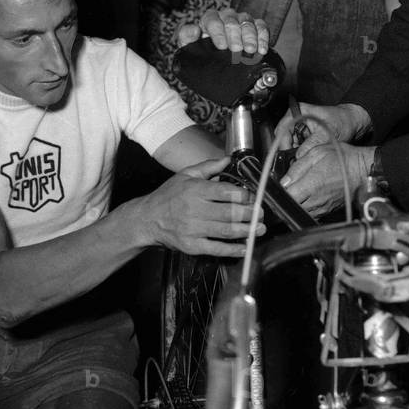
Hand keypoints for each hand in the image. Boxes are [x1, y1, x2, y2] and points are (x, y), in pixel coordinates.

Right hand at [138, 155, 263, 256]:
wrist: (146, 219)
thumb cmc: (167, 196)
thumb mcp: (185, 175)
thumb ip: (208, 167)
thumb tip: (228, 160)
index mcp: (195, 190)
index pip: (226, 192)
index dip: (245, 196)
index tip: (254, 197)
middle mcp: (195, 209)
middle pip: (230, 212)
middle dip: (251, 214)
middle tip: (262, 214)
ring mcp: (193, 229)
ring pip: (227, 231)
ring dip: (247, 231)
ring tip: (260, 229)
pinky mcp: (192, 245)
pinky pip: (216, 248)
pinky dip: (233, 249)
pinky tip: (245, 246)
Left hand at [176, 8, 269, 56]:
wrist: (220, 67)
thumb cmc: (204, 55)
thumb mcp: (191, 49)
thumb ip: (186, 38)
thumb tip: (194, 29)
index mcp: (209, 20)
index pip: (212, 19)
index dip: (217, 32)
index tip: (221, 46)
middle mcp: (226, 17)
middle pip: (231, 20)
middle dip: (234, 35)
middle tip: (237, 49)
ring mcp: (242, 20)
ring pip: (247, 21)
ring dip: (250, 36)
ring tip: (250, 51)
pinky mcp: (256, 26)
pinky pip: (261, 26)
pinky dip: (263, 37)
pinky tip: (262, 49)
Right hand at [275, 102, 370, 153]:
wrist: (351, 122)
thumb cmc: (342, 121)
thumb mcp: (327, 133)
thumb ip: (312, 144)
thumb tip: (299, 155)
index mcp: (298, 111)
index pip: (282, 129)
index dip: (282, 144)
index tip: (286, 156)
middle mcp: (295, 118)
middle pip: (283, 138)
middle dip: (288, 150)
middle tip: (295, 161)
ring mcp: (298, 127)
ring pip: (288, 144)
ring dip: (294, 152)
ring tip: (304, 158)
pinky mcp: (302, 135)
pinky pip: (295, 146)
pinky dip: (299, 152)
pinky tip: (306, 156)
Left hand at [279, 142, 374, 216]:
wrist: (364, 170)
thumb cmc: (343, 159)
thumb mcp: (317, 153)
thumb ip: (297, 167)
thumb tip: (283, 180)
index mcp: (312, 184)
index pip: (286, 196)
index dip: (277, 192)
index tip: (275, 186)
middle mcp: (316, 200)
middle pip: (291, 207)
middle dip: (285, 199)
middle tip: (284, 189)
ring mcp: (323, 208)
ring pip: (300, 212)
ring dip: (294, 204)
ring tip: (295, 193)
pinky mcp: (328, 211)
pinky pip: (310, 213)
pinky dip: (305, 207)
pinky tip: (306, 198)